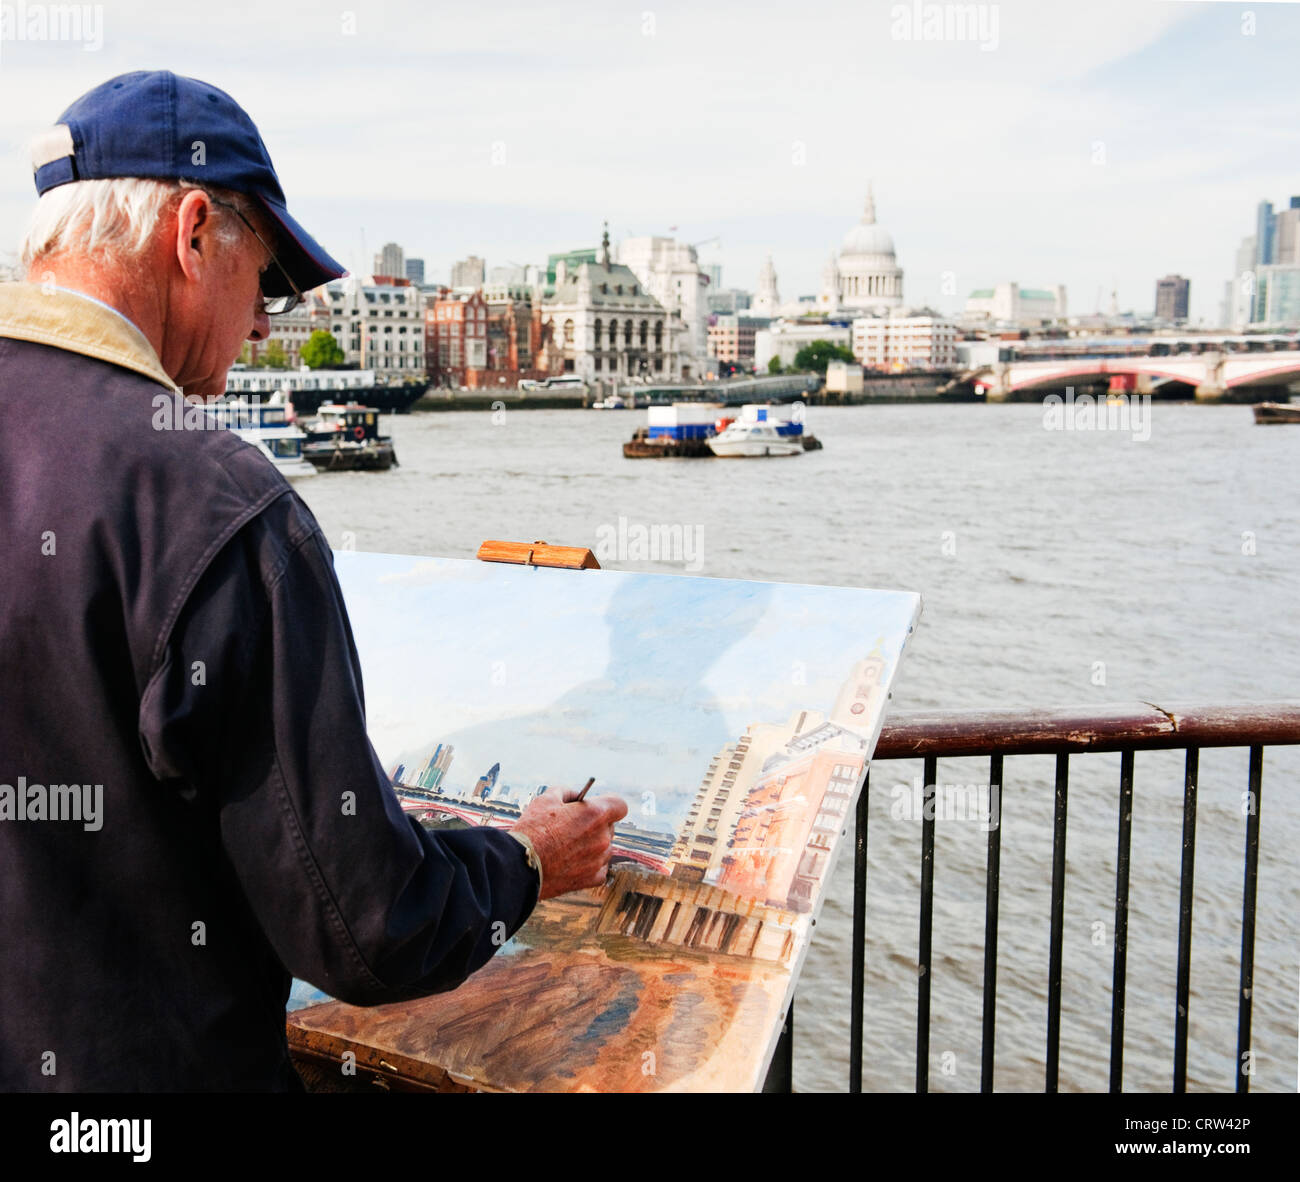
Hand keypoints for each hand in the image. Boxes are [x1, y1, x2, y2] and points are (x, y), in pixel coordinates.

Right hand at [510, 791, 627, 899]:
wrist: (519, 866)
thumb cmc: (532, 831)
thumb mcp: (546, 799)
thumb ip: (567, 792)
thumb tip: (575, 796)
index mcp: (595, 814)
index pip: (620, 805)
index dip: (609, 804)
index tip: (597, 806)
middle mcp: (602, 837)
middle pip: (610, 826)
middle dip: (596, 824)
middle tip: (573, 826)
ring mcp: (599, 859)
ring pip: (604, 847)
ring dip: (592, 845)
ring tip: (567, 846)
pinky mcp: (592, 878)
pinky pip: (599, 867)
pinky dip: (589, 864)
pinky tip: (570, 861)